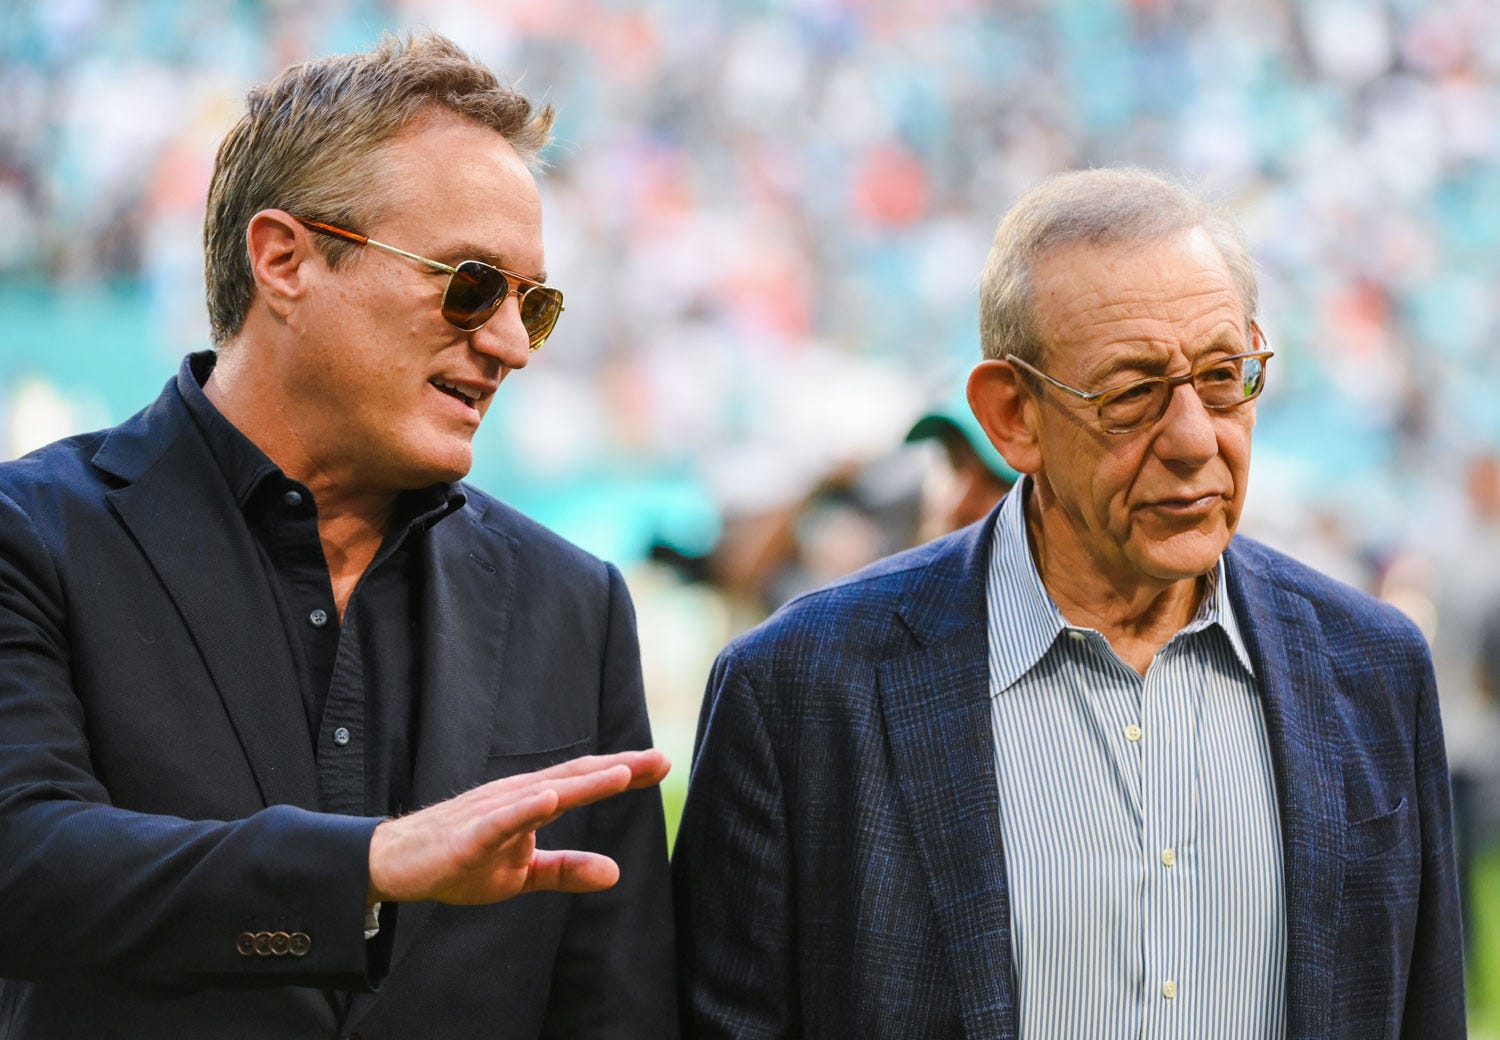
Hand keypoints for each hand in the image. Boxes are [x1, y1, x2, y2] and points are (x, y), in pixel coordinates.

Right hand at [366, 748, 669, 905]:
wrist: (398, 864)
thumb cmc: (460, 862)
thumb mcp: (522, 873)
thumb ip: (567, 869)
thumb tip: (615, 874)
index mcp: (532, 802)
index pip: (585, 782)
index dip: (624, 772)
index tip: (663, 764)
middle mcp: (517, 795)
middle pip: (575, 778)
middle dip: (619, 769)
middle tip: (661, 759)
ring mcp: (493, 812)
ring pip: (545, 793)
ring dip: (584, 783)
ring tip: (623, 773)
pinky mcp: (469, 836)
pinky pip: (500, 820)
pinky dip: (526, 808)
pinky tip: (549, 798)